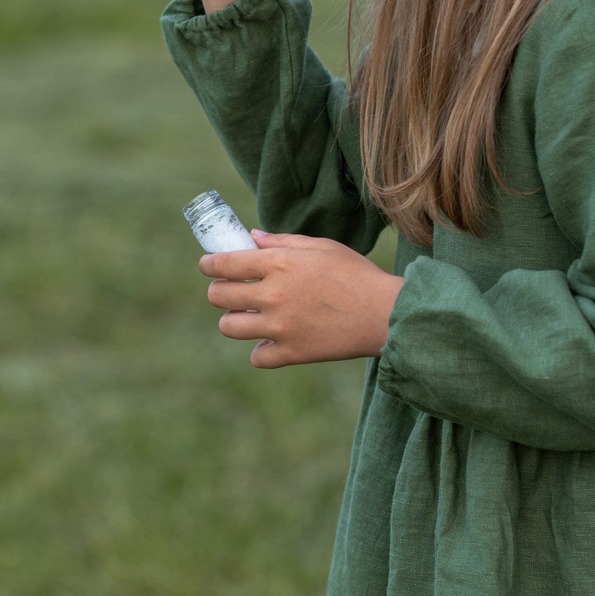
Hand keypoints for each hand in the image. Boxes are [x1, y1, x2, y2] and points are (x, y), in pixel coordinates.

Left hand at [201, 232, 404, 368]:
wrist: (385, 314)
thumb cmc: (356, 275)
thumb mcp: (321, 247)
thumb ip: (282, 241)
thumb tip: (252, 238)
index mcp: (280, 263)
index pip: (224, 264)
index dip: (209, 265)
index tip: (209, 266)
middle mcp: (274, 294)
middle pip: (218, 296)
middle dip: (220, 292)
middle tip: (233, 292)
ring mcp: (281, 326)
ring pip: (229, 327)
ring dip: (235, 320)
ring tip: (251, 316)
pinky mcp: (292, 352)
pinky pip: (256, 356)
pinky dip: (261, 350)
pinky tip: (273, 340)